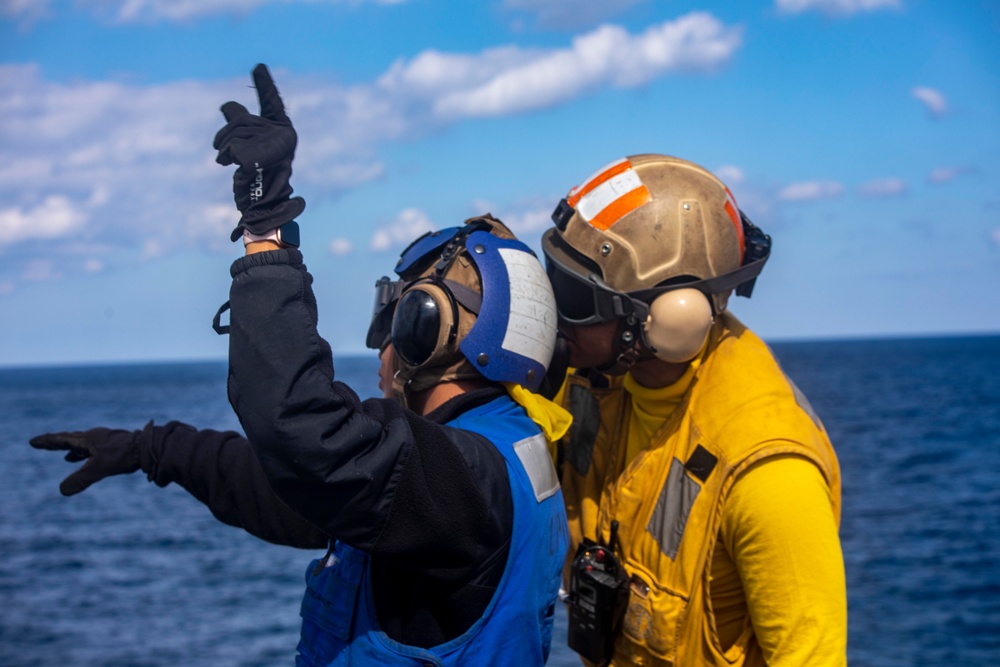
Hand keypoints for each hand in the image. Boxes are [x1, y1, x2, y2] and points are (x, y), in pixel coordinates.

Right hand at [29, 428, 139, 495]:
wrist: (148, 448)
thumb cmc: (124, 455)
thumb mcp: (100, 468)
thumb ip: (81, 479)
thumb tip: (62, 491)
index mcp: (88, 439)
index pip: (62, 440)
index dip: (47, 442)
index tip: (33, 442)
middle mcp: (95, 437)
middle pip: (71, 440)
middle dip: (56, 443)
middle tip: (40, 443)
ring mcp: (105, 441)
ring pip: (84, 445)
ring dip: (72, 450)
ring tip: (65, 456)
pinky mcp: (114, 448)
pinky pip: (95, 451)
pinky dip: (87, 455)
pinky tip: (88, 460)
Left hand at [214, 63, 305, 240]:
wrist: (263, 207)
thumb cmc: (258, 179)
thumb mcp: (249, 147)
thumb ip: (240, 125)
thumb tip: (226, 107)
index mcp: (283, 132)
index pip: (272, 102)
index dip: (265, 85)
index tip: (258, 66)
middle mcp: (284, 136)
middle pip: (242, 120)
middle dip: (226, 134)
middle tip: (221, 153)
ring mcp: (272, 146)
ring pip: (234, 133)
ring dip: (223, 148)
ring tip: (227, 164)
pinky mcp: (256, 157)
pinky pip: (230, 148)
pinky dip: (226, 157)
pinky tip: (235, 170)